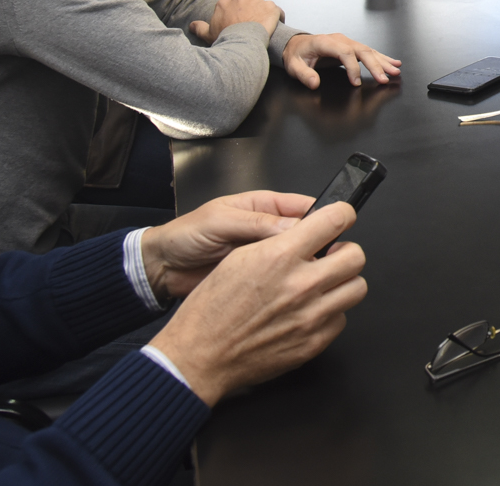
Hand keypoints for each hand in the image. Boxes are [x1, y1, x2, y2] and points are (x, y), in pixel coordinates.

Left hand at [140, 190, 314, 299]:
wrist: (162, 269)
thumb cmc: (185, 236)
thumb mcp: (219, 221)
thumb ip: (256, 223)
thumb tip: (295, 226)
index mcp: (264, 207)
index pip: (306, 208)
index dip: (324, 218)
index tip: (337, 230)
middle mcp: (270, 231)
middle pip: (308, 236)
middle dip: (318, 246)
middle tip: (322, 258)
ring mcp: (266, 258)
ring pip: (299, 261)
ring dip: (304, 268)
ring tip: (307, 276)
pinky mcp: (260, 280)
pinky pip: (283, 281)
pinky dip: (290, 286)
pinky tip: (293, 292)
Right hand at [147, 202, 366, 406]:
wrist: (200, 357)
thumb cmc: (211, 310)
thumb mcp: (239, 258)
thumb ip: (280, 241)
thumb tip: (310, 231)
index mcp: (280, 257)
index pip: (335, 220)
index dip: (341, 215)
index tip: (341, 218)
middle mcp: (301, 285)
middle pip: (356, 256)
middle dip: (345, 252)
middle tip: (331, 257)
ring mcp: (311, 317)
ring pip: (357, 288)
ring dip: (342, 283)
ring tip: (322, 285)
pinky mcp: (314, 343)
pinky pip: (341, 319)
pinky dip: (329, 314)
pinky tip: (308, 313)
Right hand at [190, 0, 282, 43]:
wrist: (243, 42)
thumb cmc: (226, 38)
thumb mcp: (208, 34)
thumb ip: (200, 27)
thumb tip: (192, 25)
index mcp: (226, 2)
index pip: (232, 4)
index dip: (235, 14)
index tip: (237, 23)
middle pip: (246, 3)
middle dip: (248, 11)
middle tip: (250, 25)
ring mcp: (257, 1)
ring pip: (261, 6)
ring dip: (262, 14)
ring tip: (263, 27)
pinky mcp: (271, 7)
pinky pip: (277, 11)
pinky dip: (277, 17)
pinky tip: (276, 26)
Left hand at [283, 32, 402, 88]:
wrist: (296, 44)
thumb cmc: (296, 54)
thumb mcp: (294, 66)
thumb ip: (304, 75)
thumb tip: (314, 83)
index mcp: (326, 42)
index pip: (345, 53)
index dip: (353, 68)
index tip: (356, 82)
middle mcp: (339, 40)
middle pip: (362, 51)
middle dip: (375, 65)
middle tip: (385, 78)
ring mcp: (347, 42)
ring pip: (369, 50)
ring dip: (383, 61)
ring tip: (396, 70)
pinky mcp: (351, 46)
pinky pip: (368, 51)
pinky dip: (382, 58)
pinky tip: (393, 62)